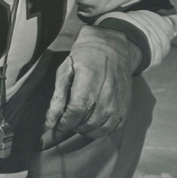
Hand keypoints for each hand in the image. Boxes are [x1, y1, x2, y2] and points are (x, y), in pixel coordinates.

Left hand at [43, 26, 141, 146]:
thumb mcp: (65, 71)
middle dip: (73, 126)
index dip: (65, 122)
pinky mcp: (126, 105)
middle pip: (88, 121)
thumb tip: (49, 122)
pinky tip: (92, 124)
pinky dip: (101, 131)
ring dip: (86, 130)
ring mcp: (119, 100)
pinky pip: (114, 128)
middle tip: (67, 121)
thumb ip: (57, 98)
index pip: (77, 110)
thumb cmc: (83, 58)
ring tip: (78, 123)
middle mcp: (108, 91)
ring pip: (101, 128)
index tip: (57, 125)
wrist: (111, 46)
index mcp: (89, 79)